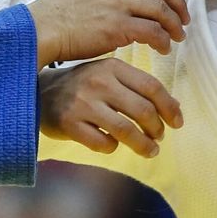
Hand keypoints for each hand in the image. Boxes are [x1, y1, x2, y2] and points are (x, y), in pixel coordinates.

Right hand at [28, 0, 189, 67]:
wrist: (40, 29)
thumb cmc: (52, 12)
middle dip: (177, 3)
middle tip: (183, 19)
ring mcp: (118, 4)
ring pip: (161, 9)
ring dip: (174, 24)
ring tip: (177, 37)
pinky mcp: (118, 27)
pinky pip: (153, 31)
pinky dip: (163, 40)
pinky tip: (163, 49)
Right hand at [38, 60, 181, 156]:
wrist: (38, 92)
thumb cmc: (82, 86)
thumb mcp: (107, 76)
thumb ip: (136, 87)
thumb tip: (174, 108)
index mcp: (112, 67)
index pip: (151, 87)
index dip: (170, 107)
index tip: (177, 122)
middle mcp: (99, 83)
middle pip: (143, 110)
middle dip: (157, 129)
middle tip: (159, 138)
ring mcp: (83, 104)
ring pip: (126, 130)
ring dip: (143, 145)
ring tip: (150, 150)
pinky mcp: (69, 124)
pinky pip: (102, 143)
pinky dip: (113, 147)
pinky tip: (113, 145)